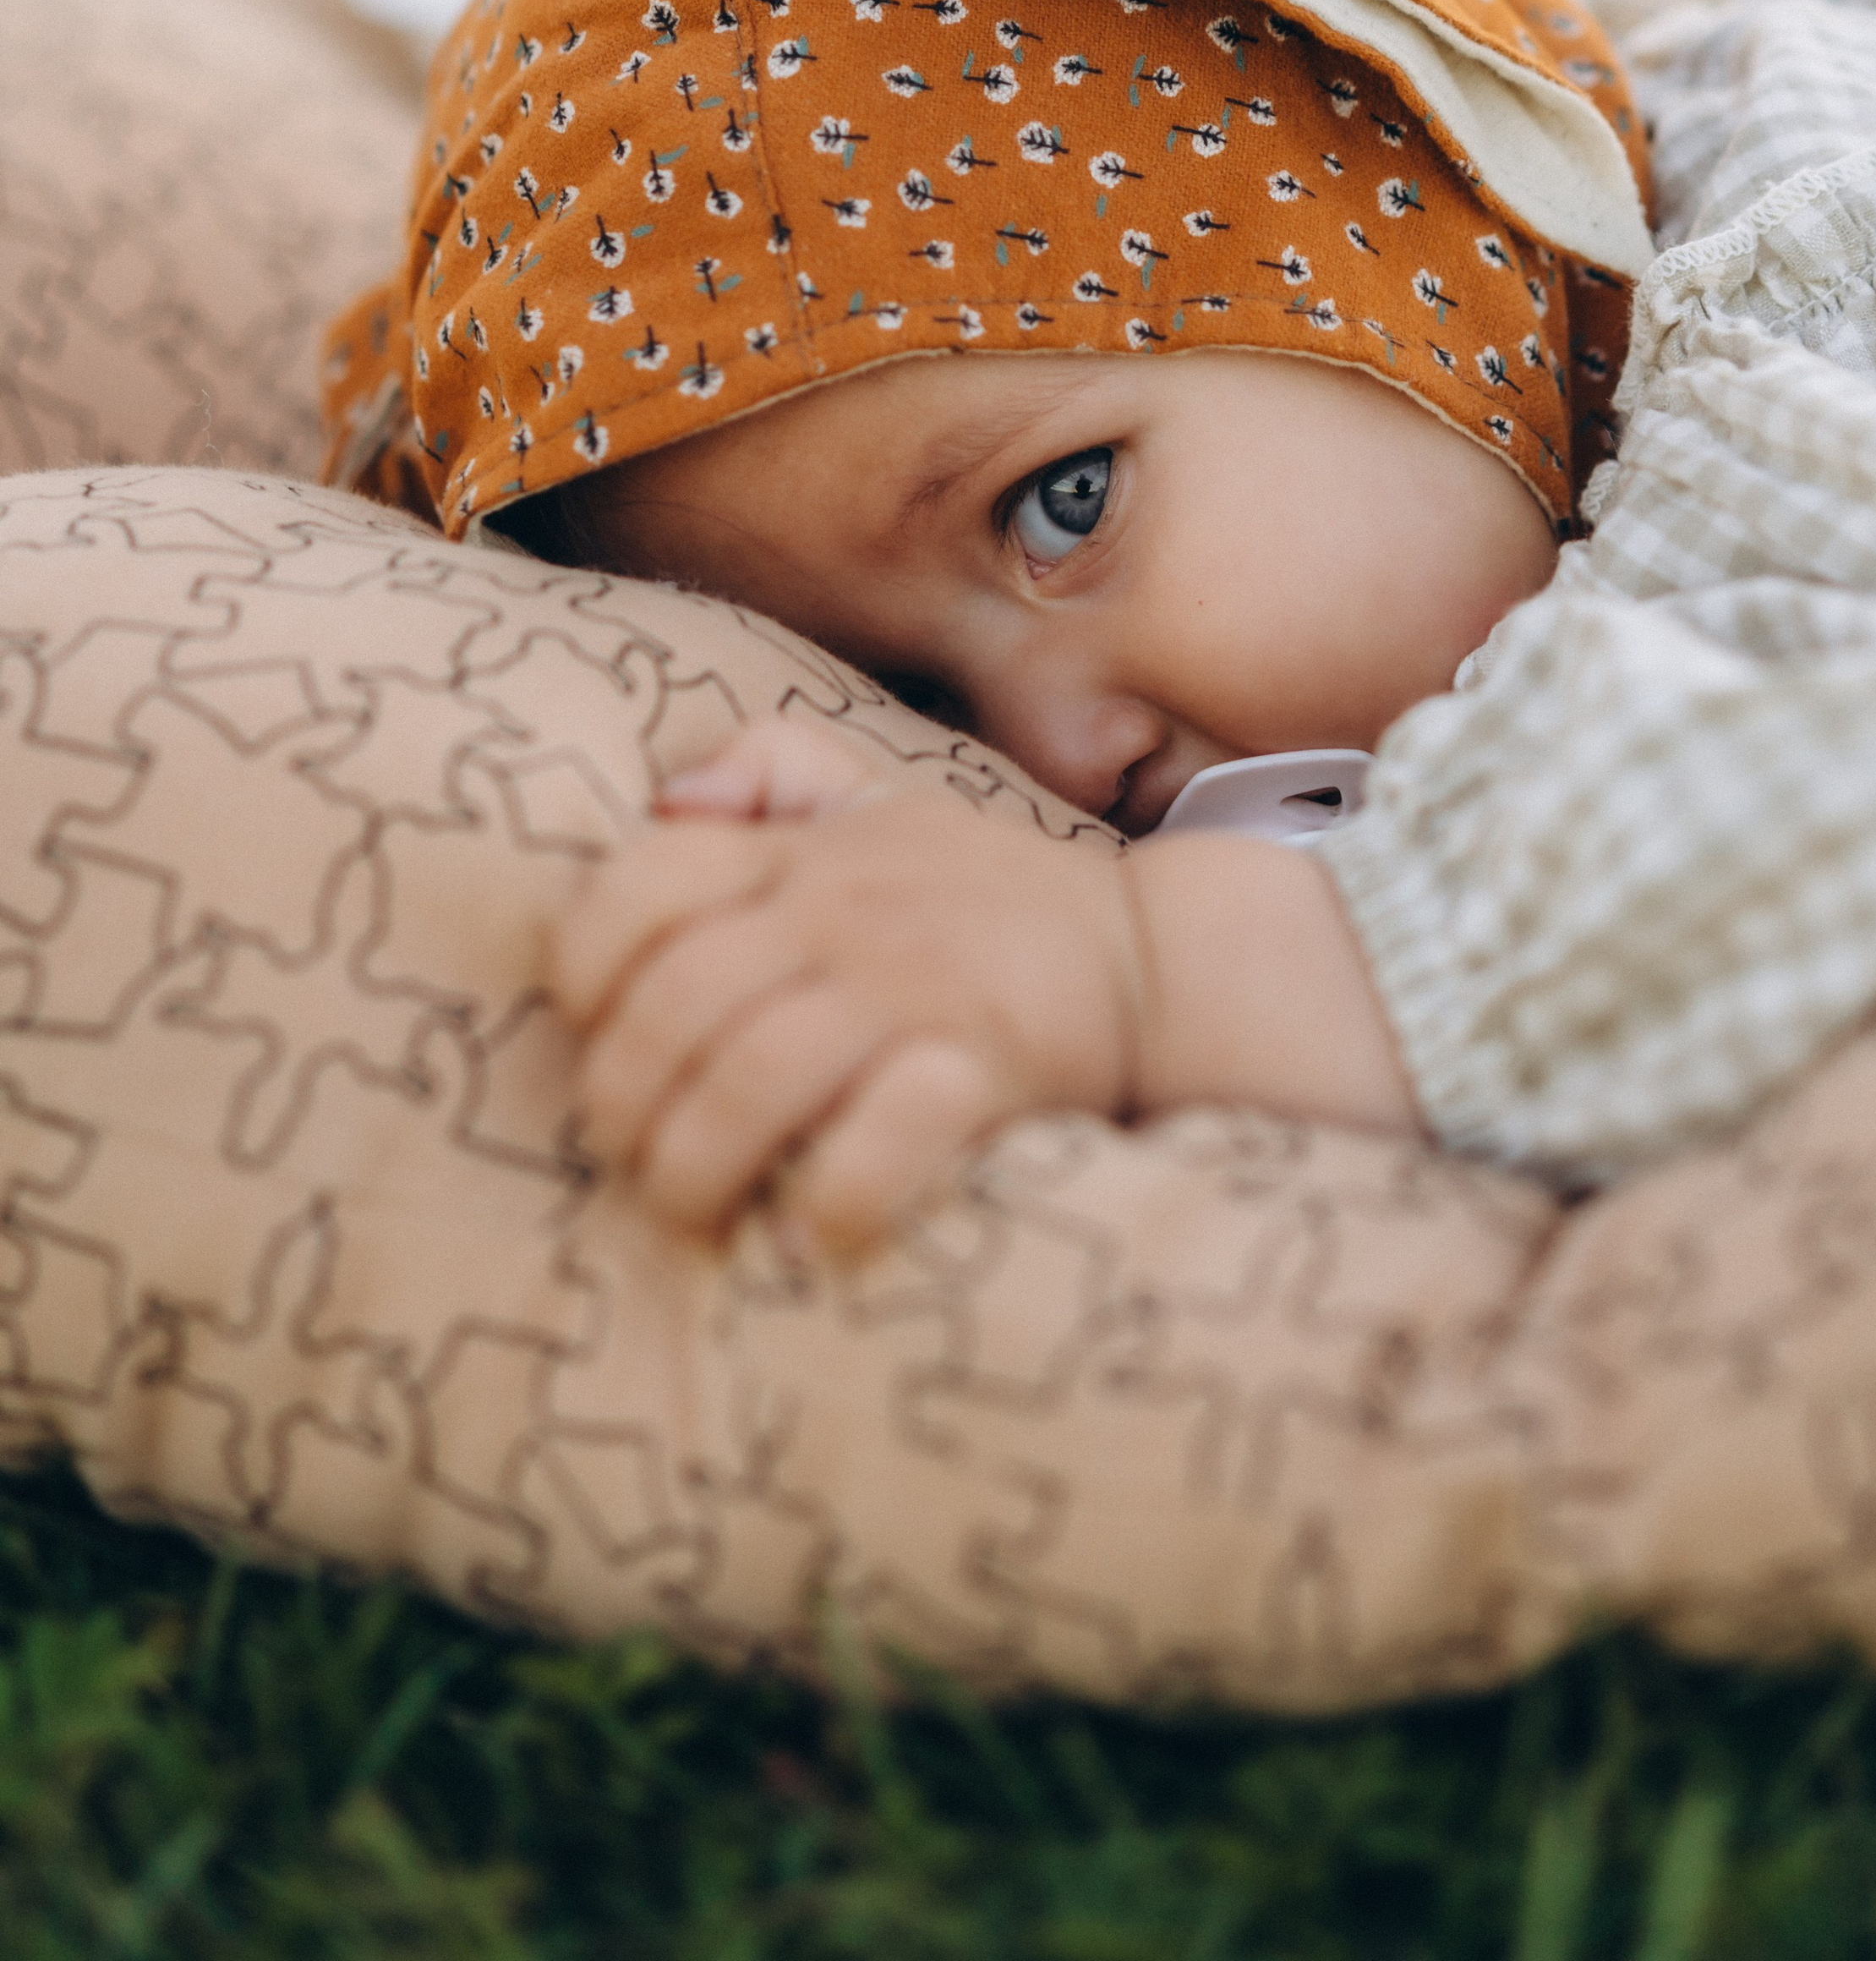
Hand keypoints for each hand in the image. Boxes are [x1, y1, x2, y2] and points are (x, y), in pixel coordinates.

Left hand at [550, 714, 1422, 1255]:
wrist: (1165, 962)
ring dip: (694, 1166)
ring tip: (692, 1206)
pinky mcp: (987, 1067)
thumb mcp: (884, 801)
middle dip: (622, 1101)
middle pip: (674, 1004)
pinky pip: (878, 1140)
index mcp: (806, 854)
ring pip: (748, 1079)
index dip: (584, 965)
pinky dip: (827, 1201)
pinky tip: (808, 1234)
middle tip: (633, 1155)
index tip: (596, 1027)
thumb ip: (772, 767)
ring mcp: (916, 990)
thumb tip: (662, 797)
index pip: (641, 882)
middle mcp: (846, 913)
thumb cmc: (990, 901)